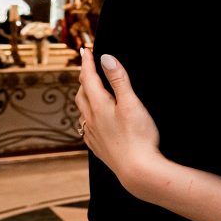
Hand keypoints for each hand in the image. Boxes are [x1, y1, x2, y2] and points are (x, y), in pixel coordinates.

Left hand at [75, 49, 161, 193]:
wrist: (137, 170)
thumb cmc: (138, 136)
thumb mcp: (132, 103)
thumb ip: (119, 79)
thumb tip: (105, 58)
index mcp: (99, 106)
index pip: (88, 79)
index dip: (87, 63)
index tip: (85, 50)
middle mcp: (91, 120)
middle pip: (82, 94)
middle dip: (83, 78)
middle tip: (87, 66)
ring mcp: (93, 135)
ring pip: (82, 111)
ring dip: (83, 96)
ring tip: (88, 90)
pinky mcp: (98, 147)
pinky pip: (86, 127)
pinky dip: (87, 115)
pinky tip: (93, 120)